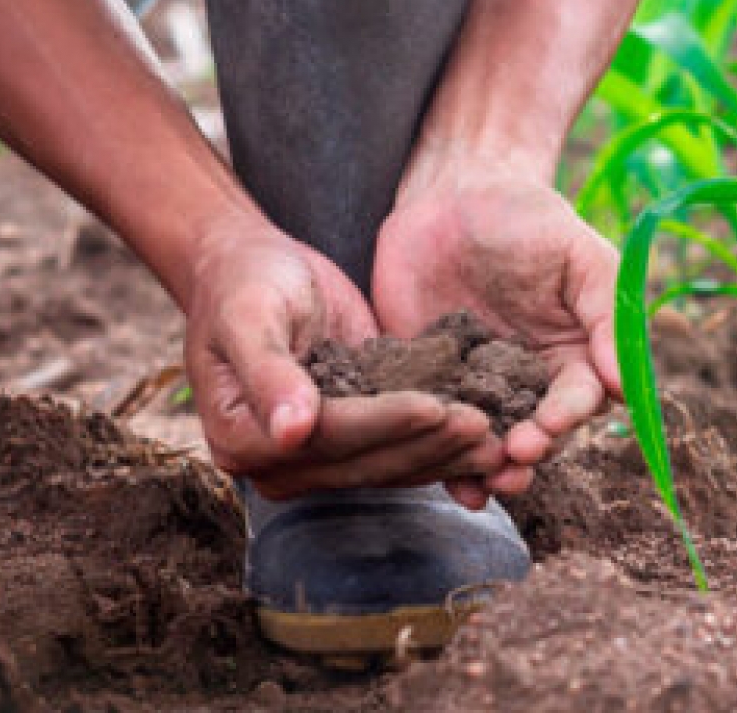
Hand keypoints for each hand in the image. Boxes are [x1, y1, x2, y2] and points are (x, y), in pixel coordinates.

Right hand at [183, 217, 505, 502]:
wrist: (253, 270)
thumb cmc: (245, 282)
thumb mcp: (249, 313)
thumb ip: (268, 371)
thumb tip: (291, 432)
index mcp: (242, 437)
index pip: (328, 438)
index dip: (383, 423)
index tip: (434, 406)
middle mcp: (280, 461)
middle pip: (365, 462)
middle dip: (427, 444)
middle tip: (482, 425)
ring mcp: (318, 458)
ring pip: (390, 466)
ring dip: (444, 454)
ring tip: (495, 439)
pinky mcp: (354, 441)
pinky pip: (401, 453)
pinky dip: (442, 447)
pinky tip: (485, 438)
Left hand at [373, 163, 621, 498]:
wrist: (451, 195)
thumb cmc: (527, 218)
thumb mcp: (579, 254)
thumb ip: (607, 313)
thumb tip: (624, 383)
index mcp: (574, 355)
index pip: (580, 399)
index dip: (567, 417)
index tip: (550, 424)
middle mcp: (530, 382)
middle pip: (538, 434)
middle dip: (528, 452)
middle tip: (514, 458)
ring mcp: (478, 388)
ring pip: (489, 443)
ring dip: (488, 469)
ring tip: (481, 485)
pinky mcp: (429, 386)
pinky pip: (436, 429)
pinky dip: (439, 458)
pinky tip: (441, 480)